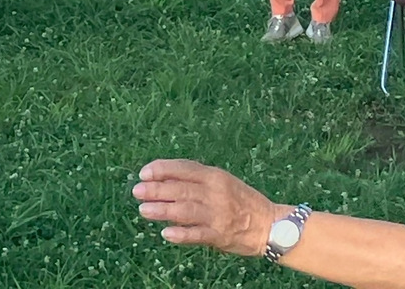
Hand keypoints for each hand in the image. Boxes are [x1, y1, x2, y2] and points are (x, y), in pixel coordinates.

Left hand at [133, 159, 276, 255]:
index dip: (163, 169)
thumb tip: (164, 180)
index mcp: (214, 176)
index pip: (184, 168)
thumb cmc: (240, 200)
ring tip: (143, 210)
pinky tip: (166, 234)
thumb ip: (197, 181)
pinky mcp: (219, 235)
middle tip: (137, 191)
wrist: (267, 223)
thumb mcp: (221, 182)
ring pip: (185, 210)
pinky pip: (197, 234)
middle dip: (157, 189)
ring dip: (162, 210)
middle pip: (181, 189)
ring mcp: (217, 214)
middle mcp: (215, 192)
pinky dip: (181, 234)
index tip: (144, 172)